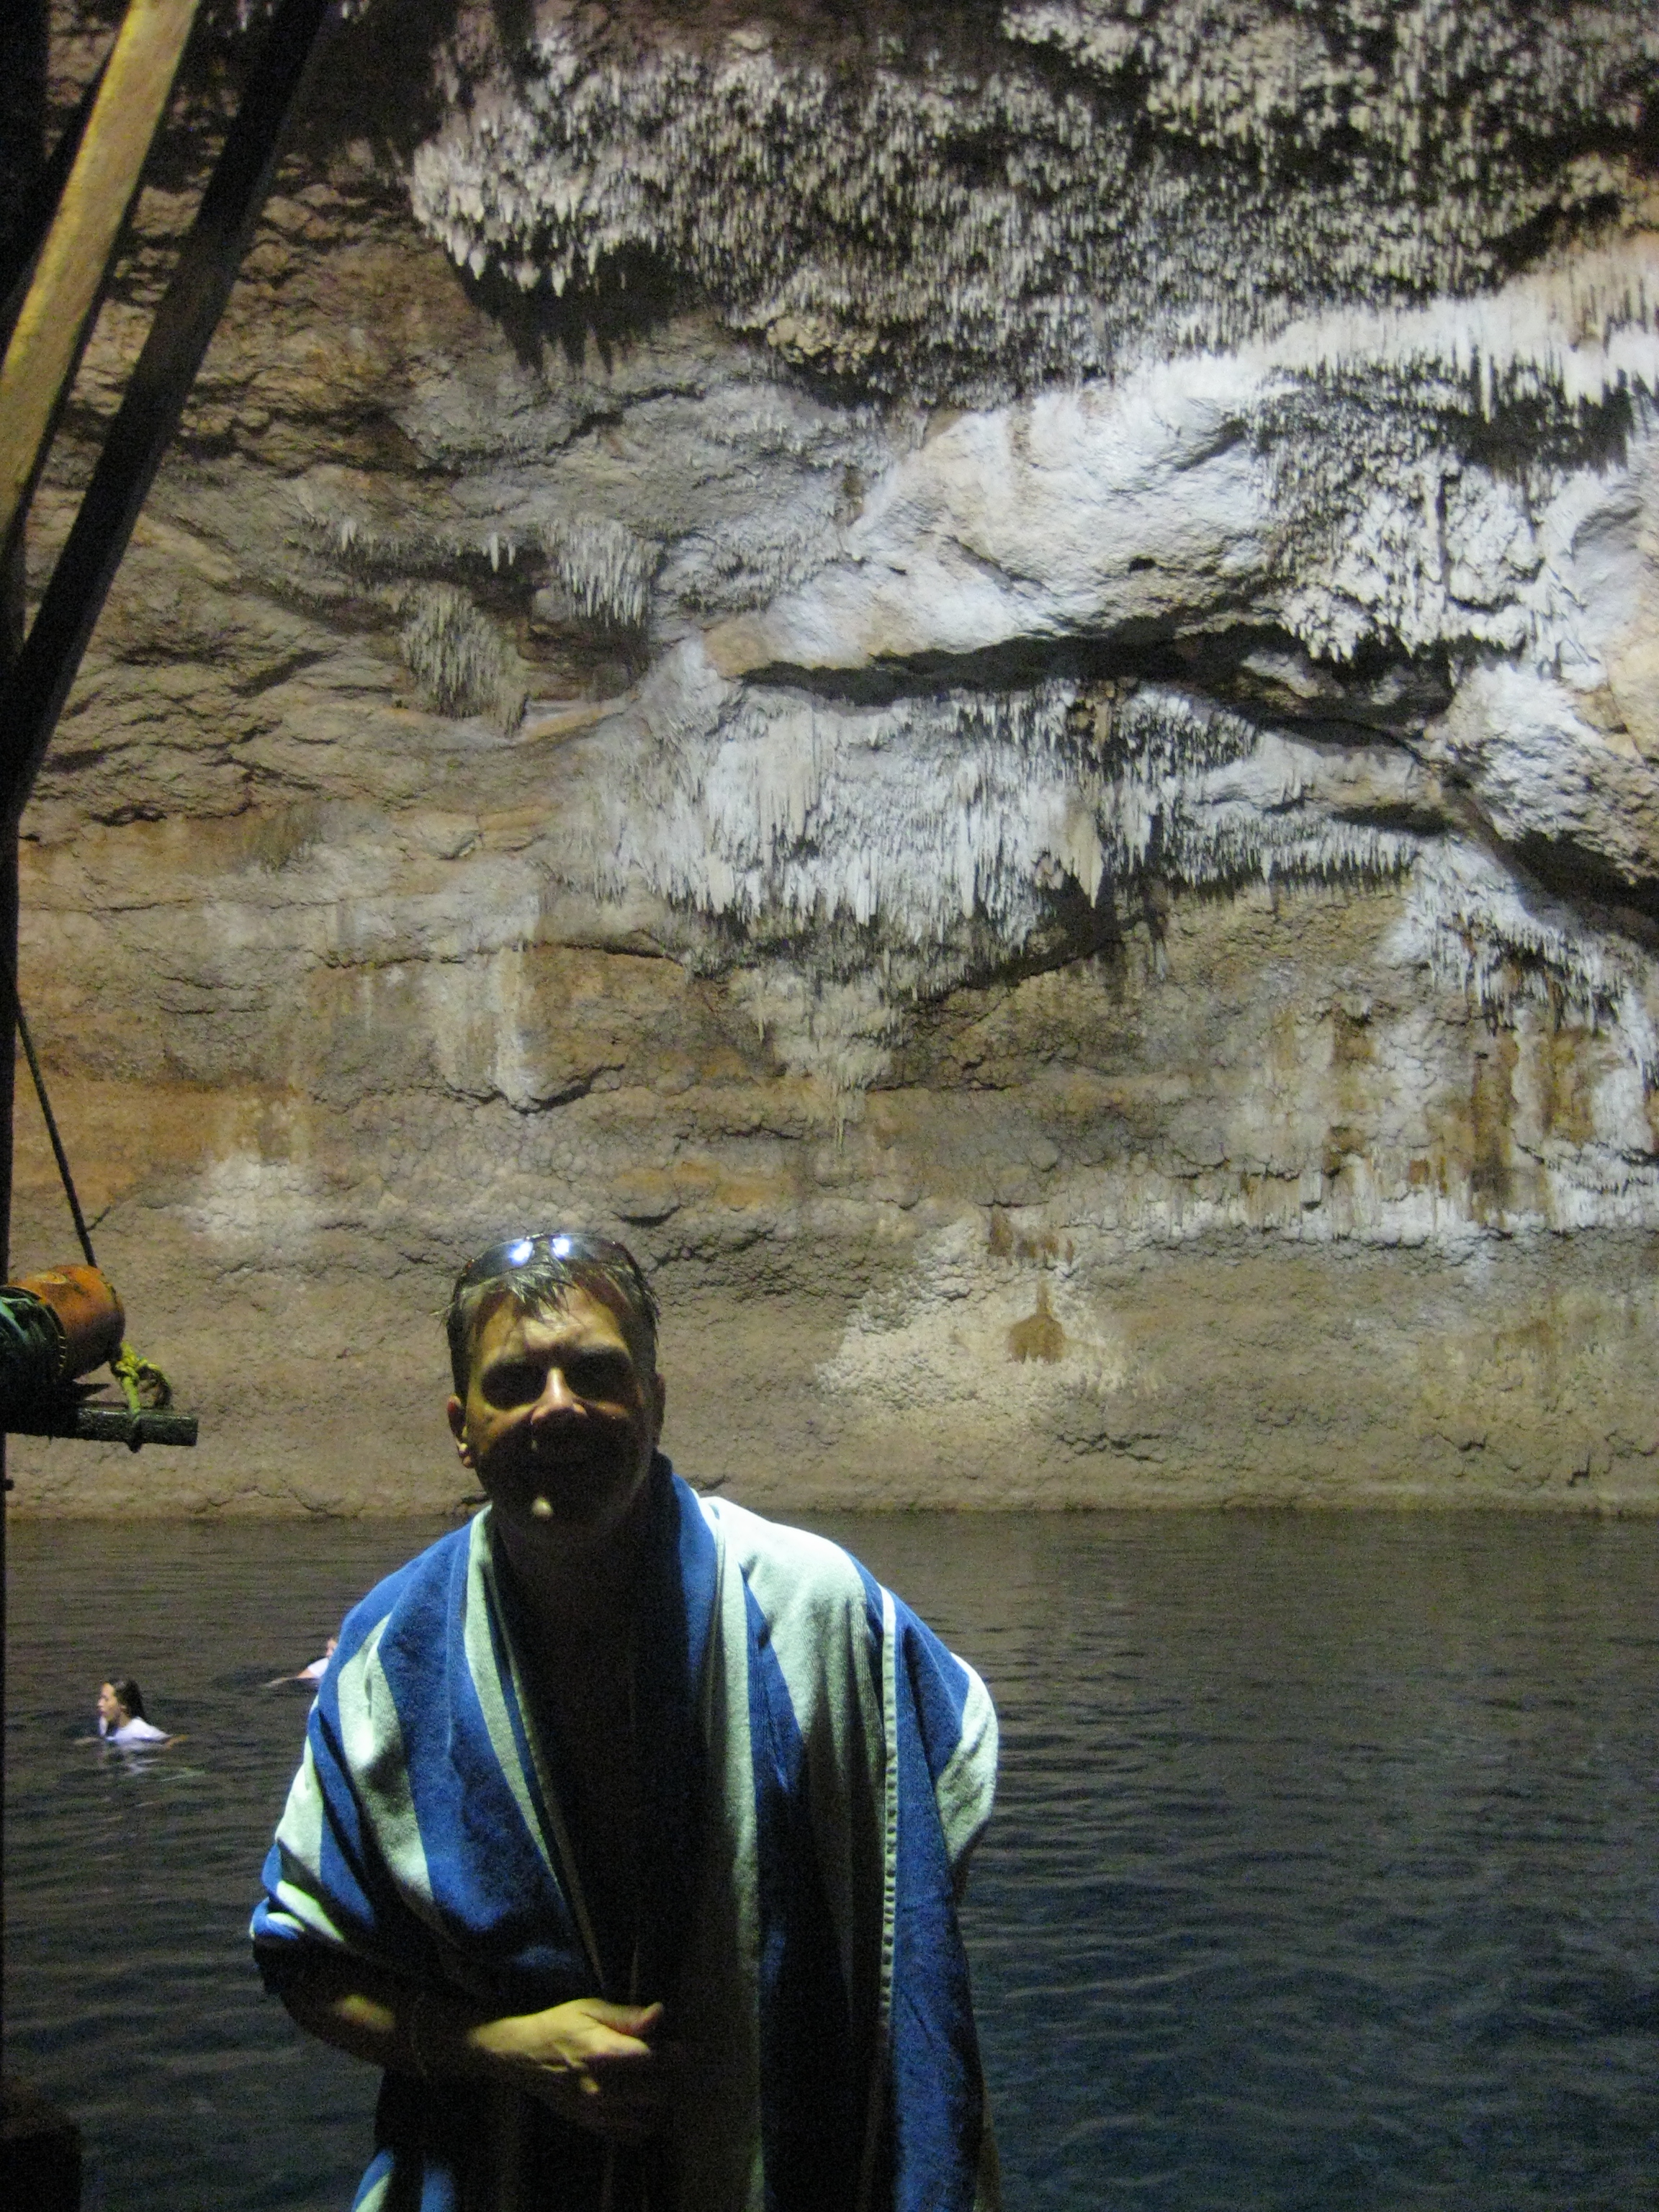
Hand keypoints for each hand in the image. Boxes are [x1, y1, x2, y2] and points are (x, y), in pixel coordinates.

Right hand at [471, 1997, 669, 2137]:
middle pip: (656, 2092)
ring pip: (648, 2119)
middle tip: (669, 2066)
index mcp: (602, 2053)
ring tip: (657, 2085)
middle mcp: (601, 2088)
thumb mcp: (591, 2010)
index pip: (653, 2059)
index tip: (687, 2049)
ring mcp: (596, 2112)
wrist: (524, 2056)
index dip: (675, 2054)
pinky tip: (642, 2107)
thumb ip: (628, 2016)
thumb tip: (660, 2013)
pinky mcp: (590, 2125)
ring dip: (659, 2104)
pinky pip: (630, 2136)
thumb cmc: (560, 2025)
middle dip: (668, 2078)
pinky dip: (644, 2124)